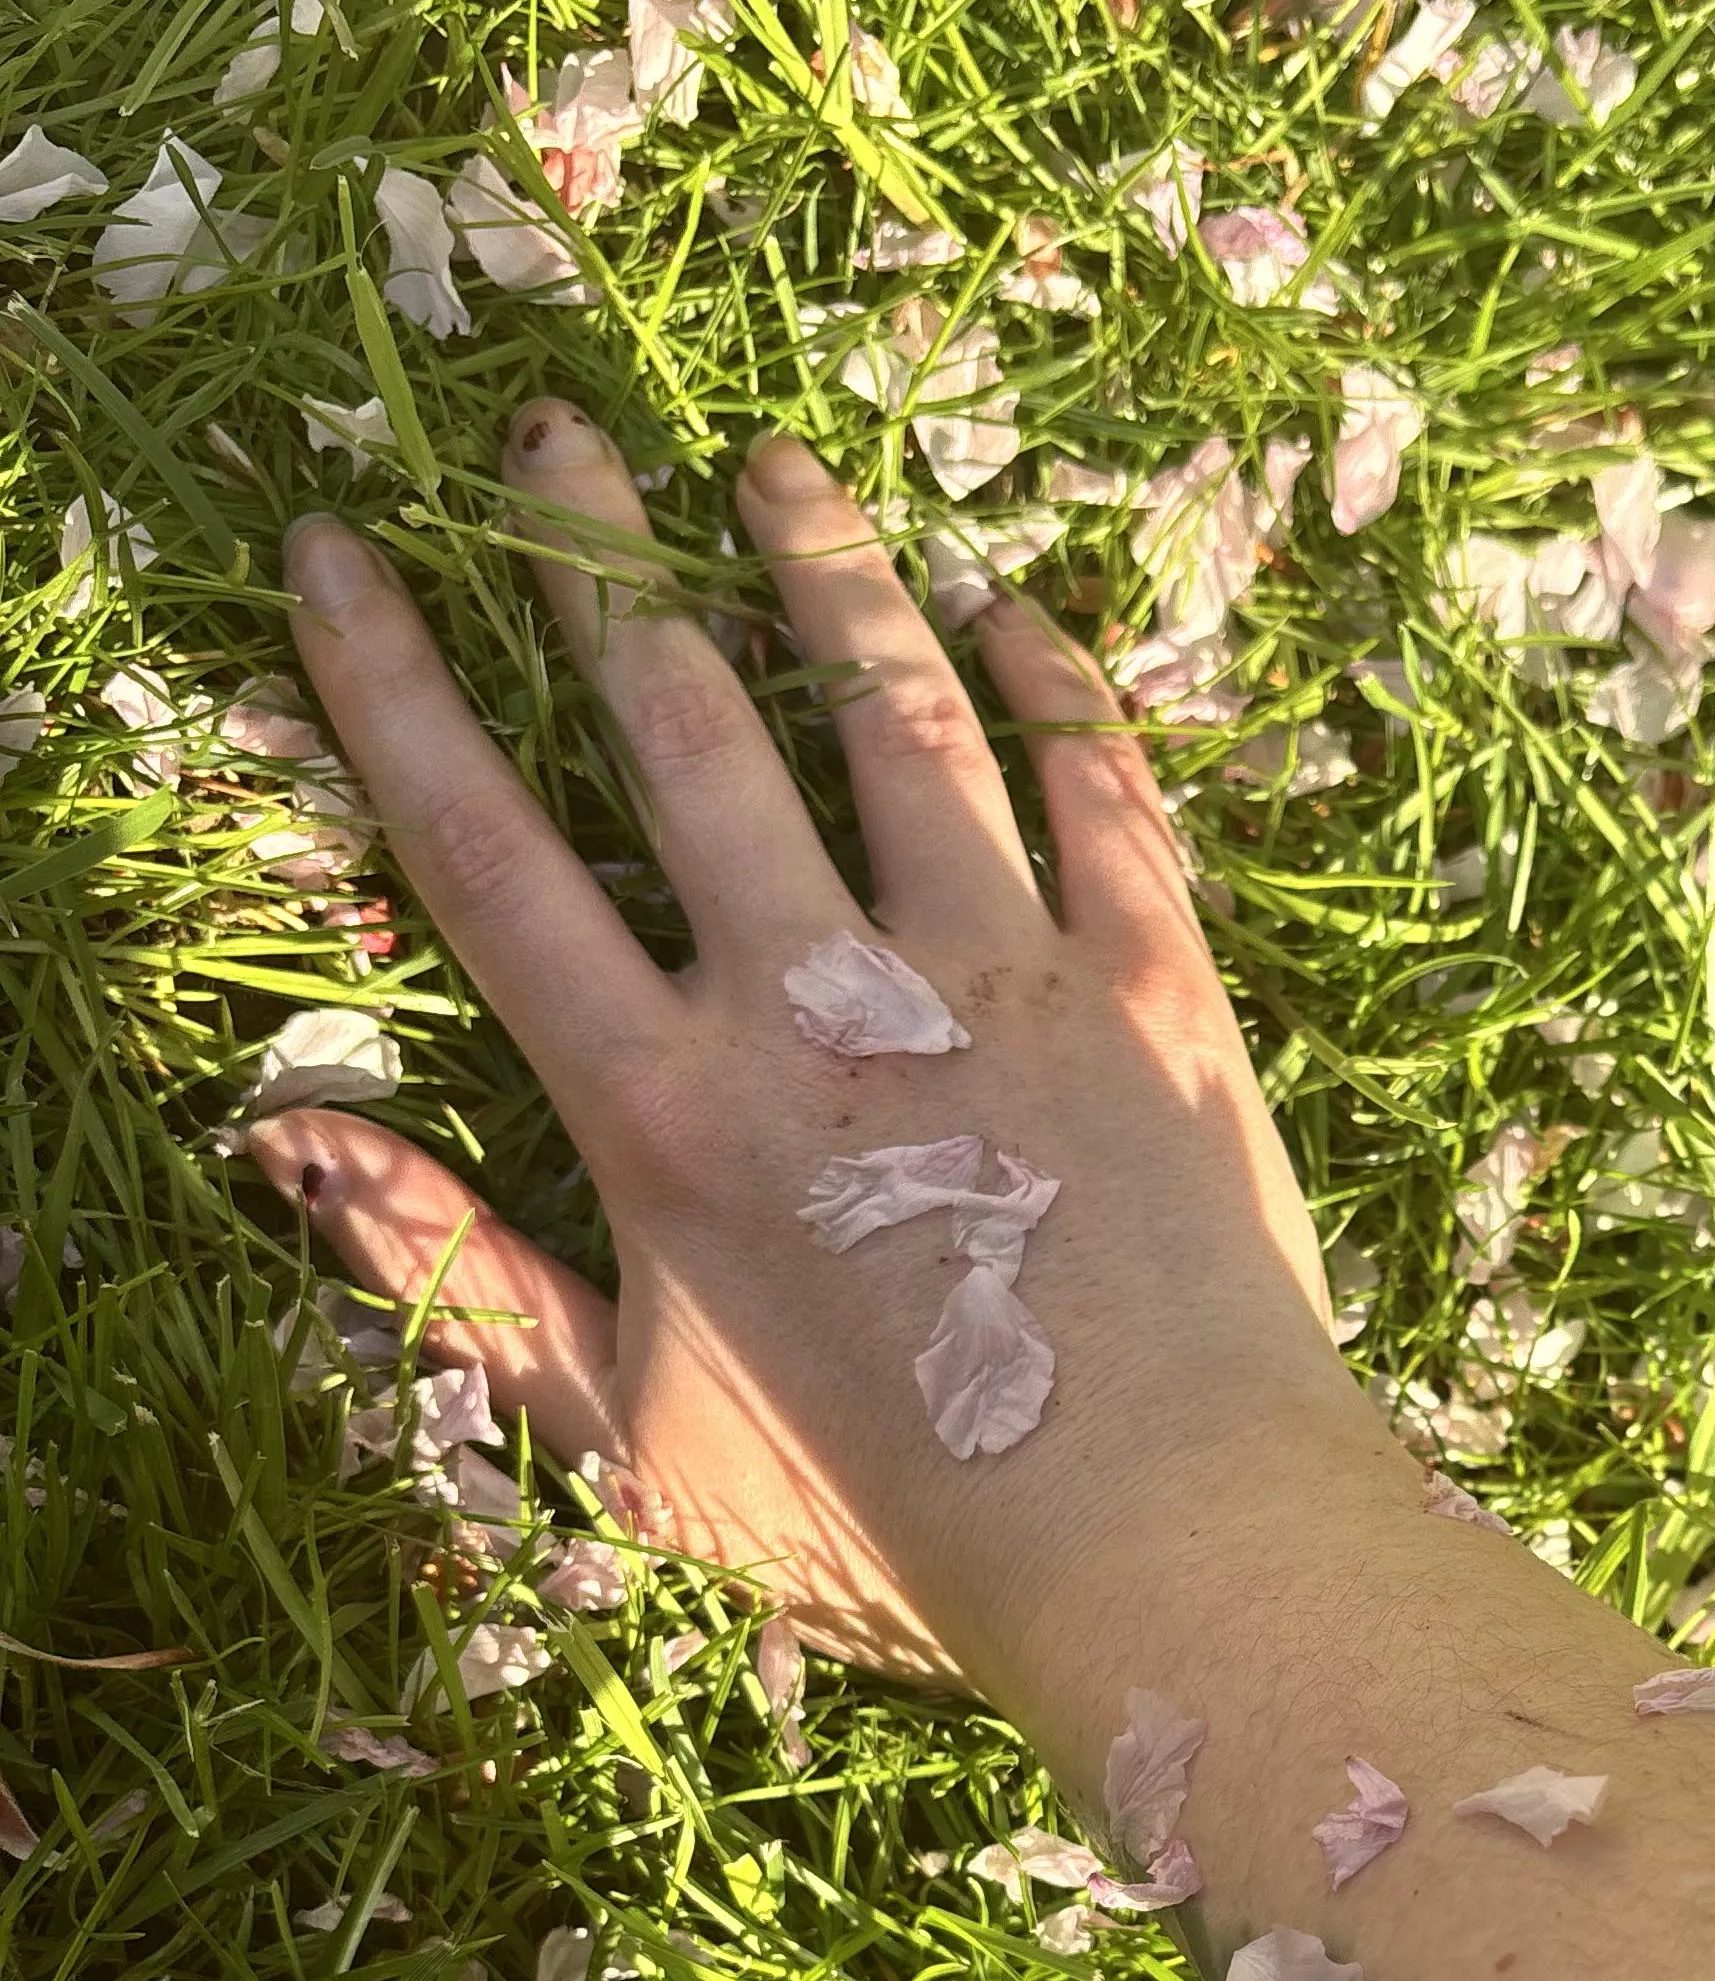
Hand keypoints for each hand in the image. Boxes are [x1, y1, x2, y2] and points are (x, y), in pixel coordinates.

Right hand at [247, 407, 1366, 1699]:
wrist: (1165, 1547)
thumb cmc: (888, 1531)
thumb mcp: (624, 1449)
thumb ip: (450, 1281)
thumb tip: (283, 1141)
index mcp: (664, 1106)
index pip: (485, 849)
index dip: (394, 686)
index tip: (341, 549)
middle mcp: (817, 1000)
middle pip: (683, 724)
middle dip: (603, 559)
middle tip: (561, 434)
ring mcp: (998, 975)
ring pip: (894, 711)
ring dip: (826, 570)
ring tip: (775, 469)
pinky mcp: (1155, 986)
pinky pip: (1100, 787)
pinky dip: (1055, 683)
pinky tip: (1017, 611)